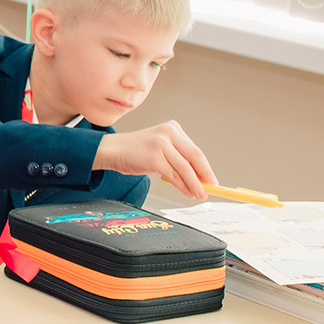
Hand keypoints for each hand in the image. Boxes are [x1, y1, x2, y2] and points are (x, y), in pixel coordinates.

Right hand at [95, 121, 215, 201]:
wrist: (112, 150)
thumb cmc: (135, 152)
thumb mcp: (160, 149)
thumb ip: (178, 158)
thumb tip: (198, 177)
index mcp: (172, 128)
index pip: (194, 150)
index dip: (205, 167)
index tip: (210, 178)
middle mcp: (168, 133)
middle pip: (194, 157)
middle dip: (204, 175)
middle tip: (211, 187)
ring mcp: (161, 145)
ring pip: (185, 168)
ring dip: (194, 184)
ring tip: (200, 194)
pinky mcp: (154, 158)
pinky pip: (173, 175)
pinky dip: (183, 186)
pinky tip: (187, 192)